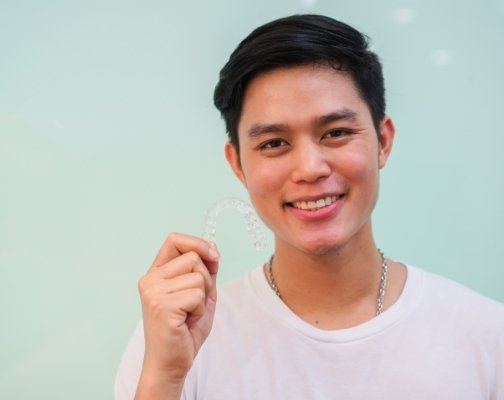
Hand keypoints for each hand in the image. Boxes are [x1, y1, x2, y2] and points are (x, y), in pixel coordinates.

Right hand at [137, 232, 219, 382]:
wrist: (171, 363)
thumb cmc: (184, 330)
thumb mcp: (200, 293)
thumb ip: (205, 270)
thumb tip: (213, 248)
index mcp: (156, 273)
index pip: (174, 239)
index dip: (197, 242)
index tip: (214, 254)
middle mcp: (150, 279)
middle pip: (192, 257)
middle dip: (206, 279)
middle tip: (195, 302)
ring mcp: (153, 292)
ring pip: (198, 276)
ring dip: (203, 297)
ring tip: (189, 313)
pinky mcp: (162, 306)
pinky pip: (197, 294)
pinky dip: (200, 309)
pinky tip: (187, 321)